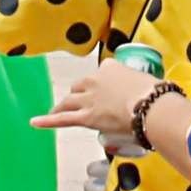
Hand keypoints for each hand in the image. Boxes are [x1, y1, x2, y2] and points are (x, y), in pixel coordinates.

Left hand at [31, 58, 160, 142]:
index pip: (101, 75)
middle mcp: (95, 80)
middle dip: (79, 95)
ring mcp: (89, 99)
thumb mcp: (149, 84)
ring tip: (55, 111)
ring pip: (69, 101)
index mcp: (110, 67)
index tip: (109, 93)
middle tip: (82, 104)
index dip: (102, 86)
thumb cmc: (156, 95)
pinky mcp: (85, 117)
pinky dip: (47, 120)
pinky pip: (62, 119)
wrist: (152, 106)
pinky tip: (34, 122)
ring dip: (62, 106)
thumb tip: (154, 95)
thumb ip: (143, 88)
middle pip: (80, 87)